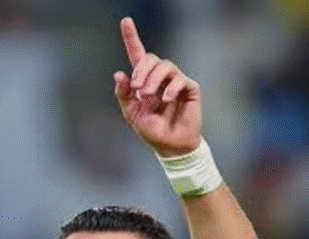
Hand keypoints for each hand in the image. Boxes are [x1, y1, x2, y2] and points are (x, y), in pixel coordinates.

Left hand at [114, 17, 201, 156]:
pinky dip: (170, 88)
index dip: (131, 38)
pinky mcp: (189, 89)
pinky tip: (166, 100)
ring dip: (154, 79)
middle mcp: (160, 78)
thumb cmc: (153, 132)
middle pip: (151, 58)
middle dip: (142, 71)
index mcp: (145, 82)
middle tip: (137, 89)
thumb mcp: (133, 115)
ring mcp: (175, 82)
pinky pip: (180, 79)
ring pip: (165, 65)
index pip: (138, 56)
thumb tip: (119, 74)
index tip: (125, 21)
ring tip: (148, 96)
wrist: (171, 148)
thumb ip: (125, 96)